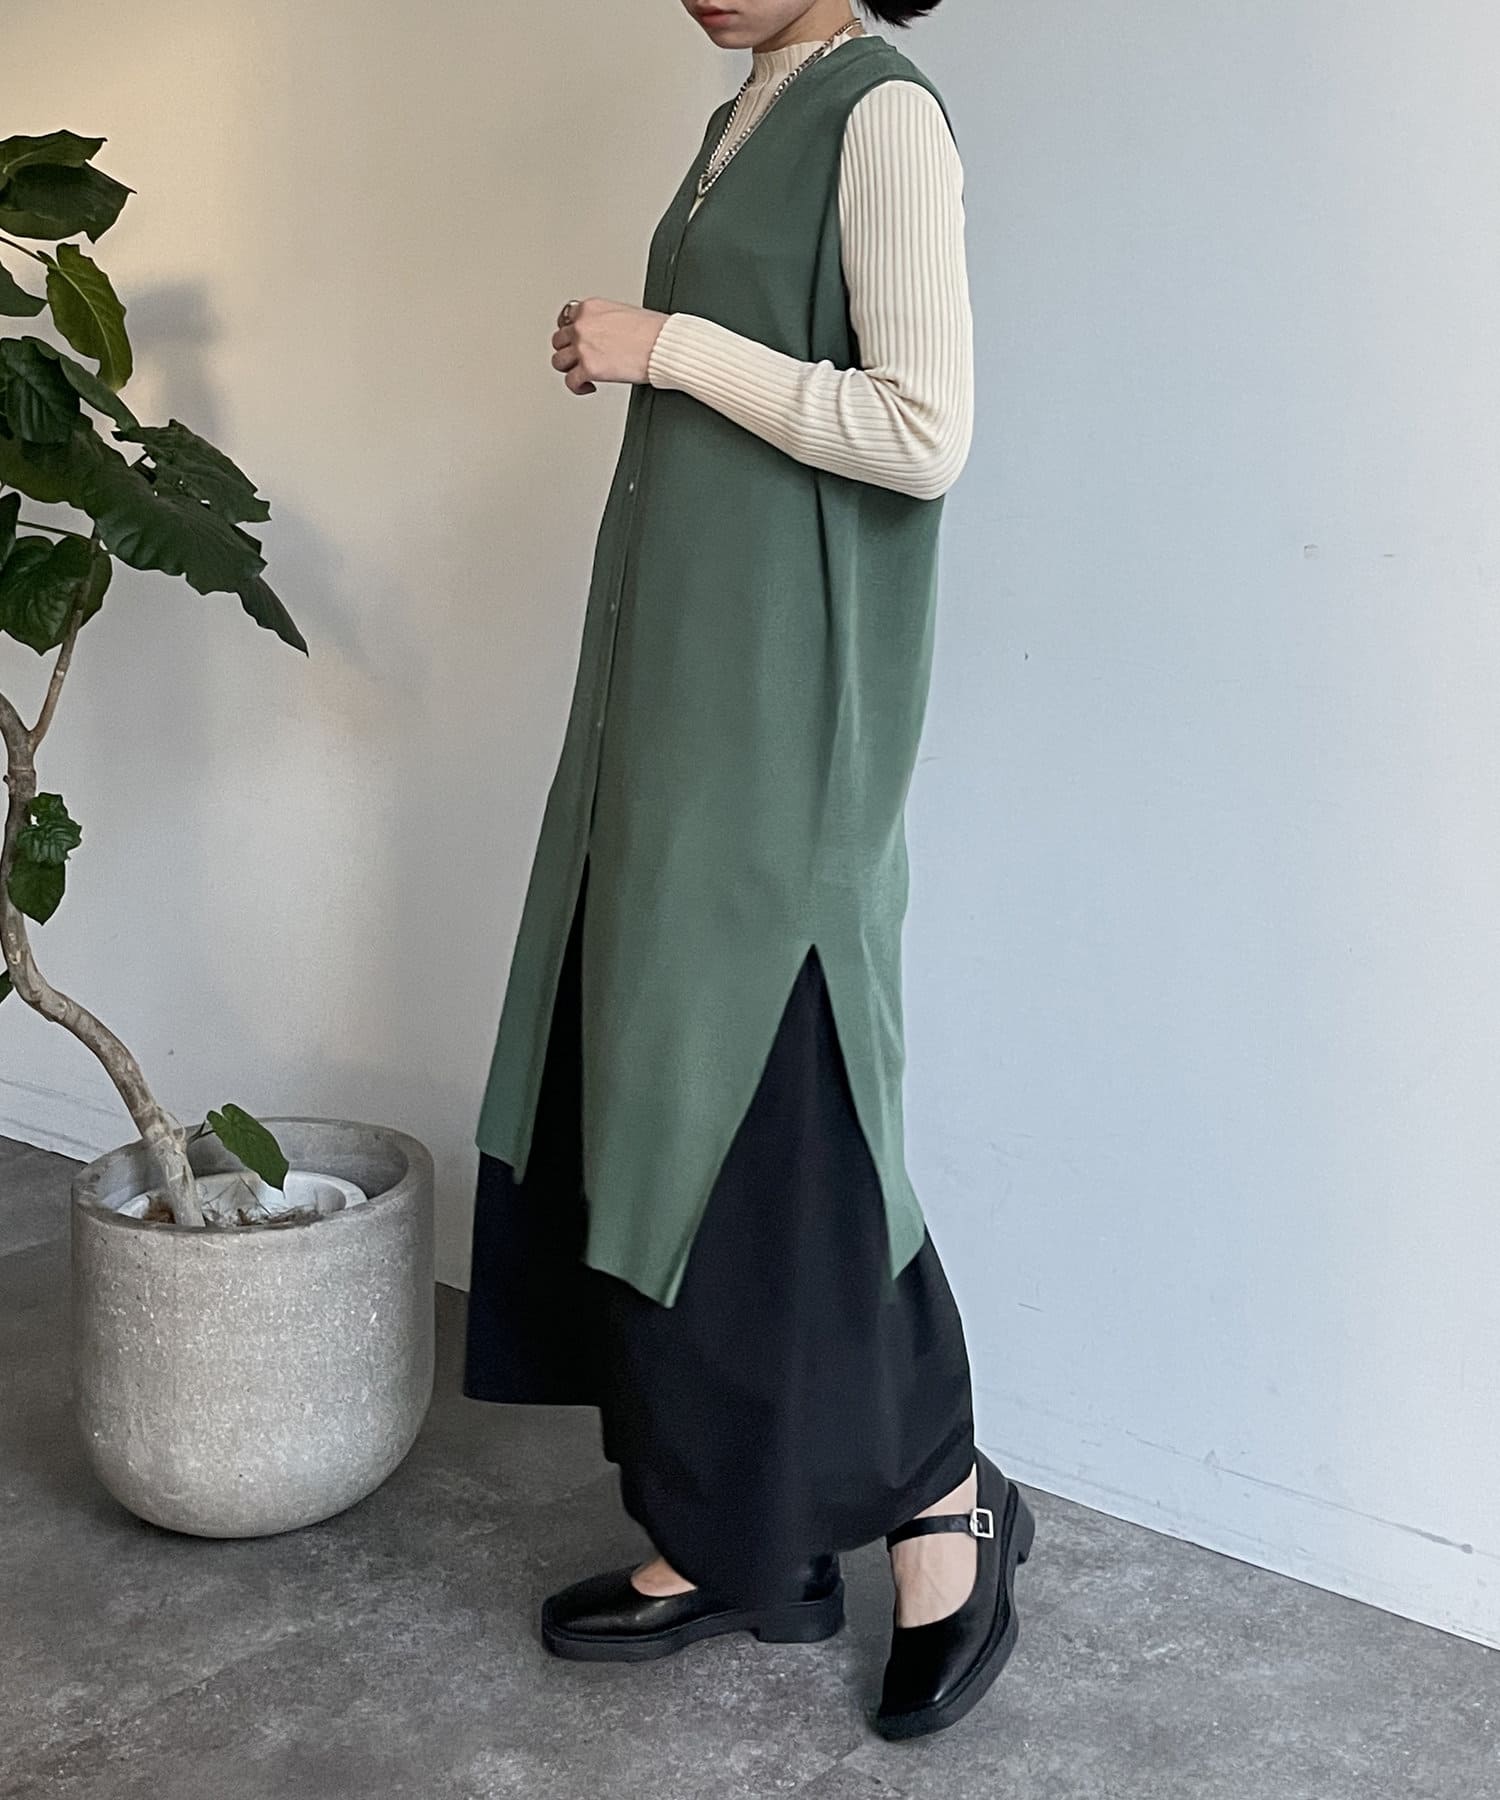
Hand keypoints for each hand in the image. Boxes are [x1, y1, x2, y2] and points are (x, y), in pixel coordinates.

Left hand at [551, 298, 668, 394]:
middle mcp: (583, 325)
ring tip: (583, 374)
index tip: (575, 341)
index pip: (566, 319)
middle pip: (559, 341)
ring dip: (570, 369)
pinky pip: (570, 382)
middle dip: (569, 351)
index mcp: (591, 308)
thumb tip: (602, 336)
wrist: (663, 345)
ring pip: (559, 361)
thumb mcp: (622, 313)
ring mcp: (583, 347)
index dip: (570, 333)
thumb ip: (604, 322)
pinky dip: (577, 387)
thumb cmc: (653, 331)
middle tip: (579, 360)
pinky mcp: (589, 368)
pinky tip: (589, 386)